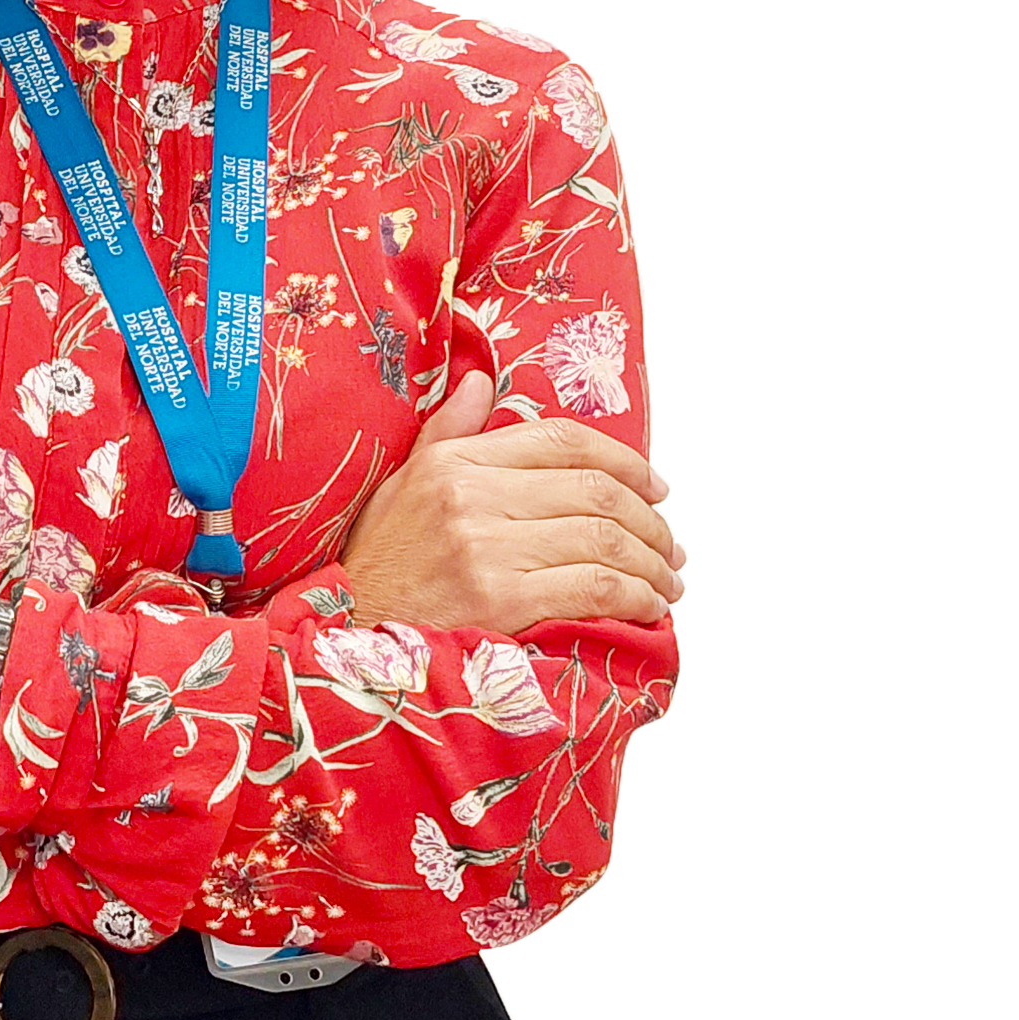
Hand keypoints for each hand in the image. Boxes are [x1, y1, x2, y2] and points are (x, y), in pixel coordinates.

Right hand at [341, 374, 684, 634]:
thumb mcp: (401, 485)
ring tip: (666, 581)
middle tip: (669, 545)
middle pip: (594, 490)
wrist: (349, 638)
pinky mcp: (501, 600)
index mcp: (453, 462)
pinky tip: (646, 607)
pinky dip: (635, 597)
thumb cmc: (379, 566)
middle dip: (649, 520)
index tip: (654, 486)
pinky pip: (594, 587)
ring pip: (603, 538)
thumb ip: (447, 431)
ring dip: (651, 563)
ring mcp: (486, 548)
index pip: (559, 439)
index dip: (624, 459)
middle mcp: (471, 496)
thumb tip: (478, 381)